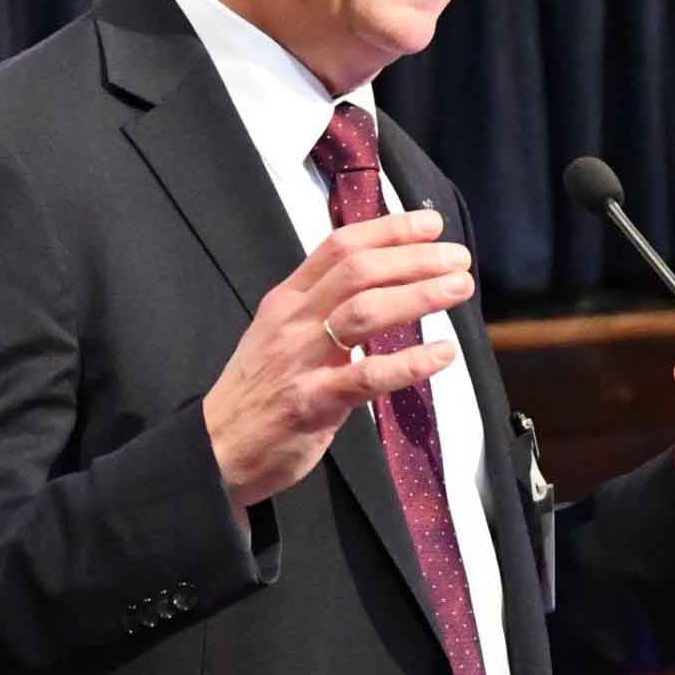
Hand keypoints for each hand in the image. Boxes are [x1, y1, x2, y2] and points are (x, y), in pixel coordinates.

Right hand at [204, 210, 470, 513]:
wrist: (215, 450)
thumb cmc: (258, 392)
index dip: (388, 230)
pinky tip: (443, 354)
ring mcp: (301, 360)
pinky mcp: (312, 402)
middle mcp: (293, 321)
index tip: (431, 224)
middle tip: (458, 258)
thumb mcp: (281, 335)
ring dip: (418, 295)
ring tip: (459, 288)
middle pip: (358, 271)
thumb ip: (323, 310)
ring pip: (364, 312)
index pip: (339, 247)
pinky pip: (366, 376)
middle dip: (413, 258)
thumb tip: (381, 287)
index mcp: (287, 300)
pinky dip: (410, 362)